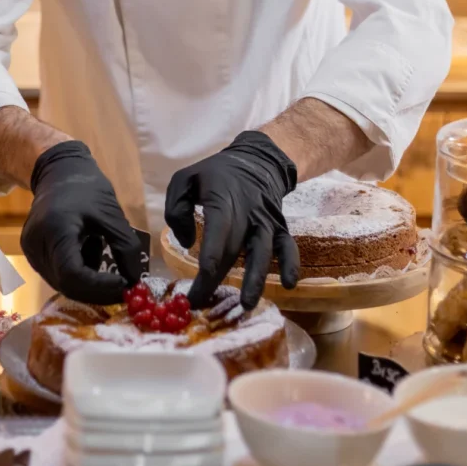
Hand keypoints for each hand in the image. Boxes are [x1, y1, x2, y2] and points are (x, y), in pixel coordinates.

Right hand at [21, 140, 142, 303]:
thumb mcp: (112, 213)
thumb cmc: (86, 187)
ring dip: (89, 284)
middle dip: (97, 291)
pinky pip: (57, 274)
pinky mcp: (32, 253)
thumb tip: (135, 281)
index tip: (124, 285)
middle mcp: (37, 244)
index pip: (73, 274)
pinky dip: (78, 274)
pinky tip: (89, 251)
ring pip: (61, 283)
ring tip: (105, 260)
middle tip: (123, 289)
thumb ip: (125, 247)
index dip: (99, 286)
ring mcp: (31, 250)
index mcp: (56, 229)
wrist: (58, 170)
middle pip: (66, 284)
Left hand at [165, 131, 299, 310]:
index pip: (218, 229)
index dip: (211, 255)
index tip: (201, 278)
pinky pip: (287, 246)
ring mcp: (265, 221)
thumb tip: (187, 243)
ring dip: (255, 278)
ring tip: (247, 304)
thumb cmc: (214, 175)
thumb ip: (176, 206)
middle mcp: (247, 212)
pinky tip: (288, 284)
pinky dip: (290, 264)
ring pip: (262, 251)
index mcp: (222, 199)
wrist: (254, 161)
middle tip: (202, 304)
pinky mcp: (278, 227)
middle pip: (234, 249)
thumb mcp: (185, 179)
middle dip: (218, 279)